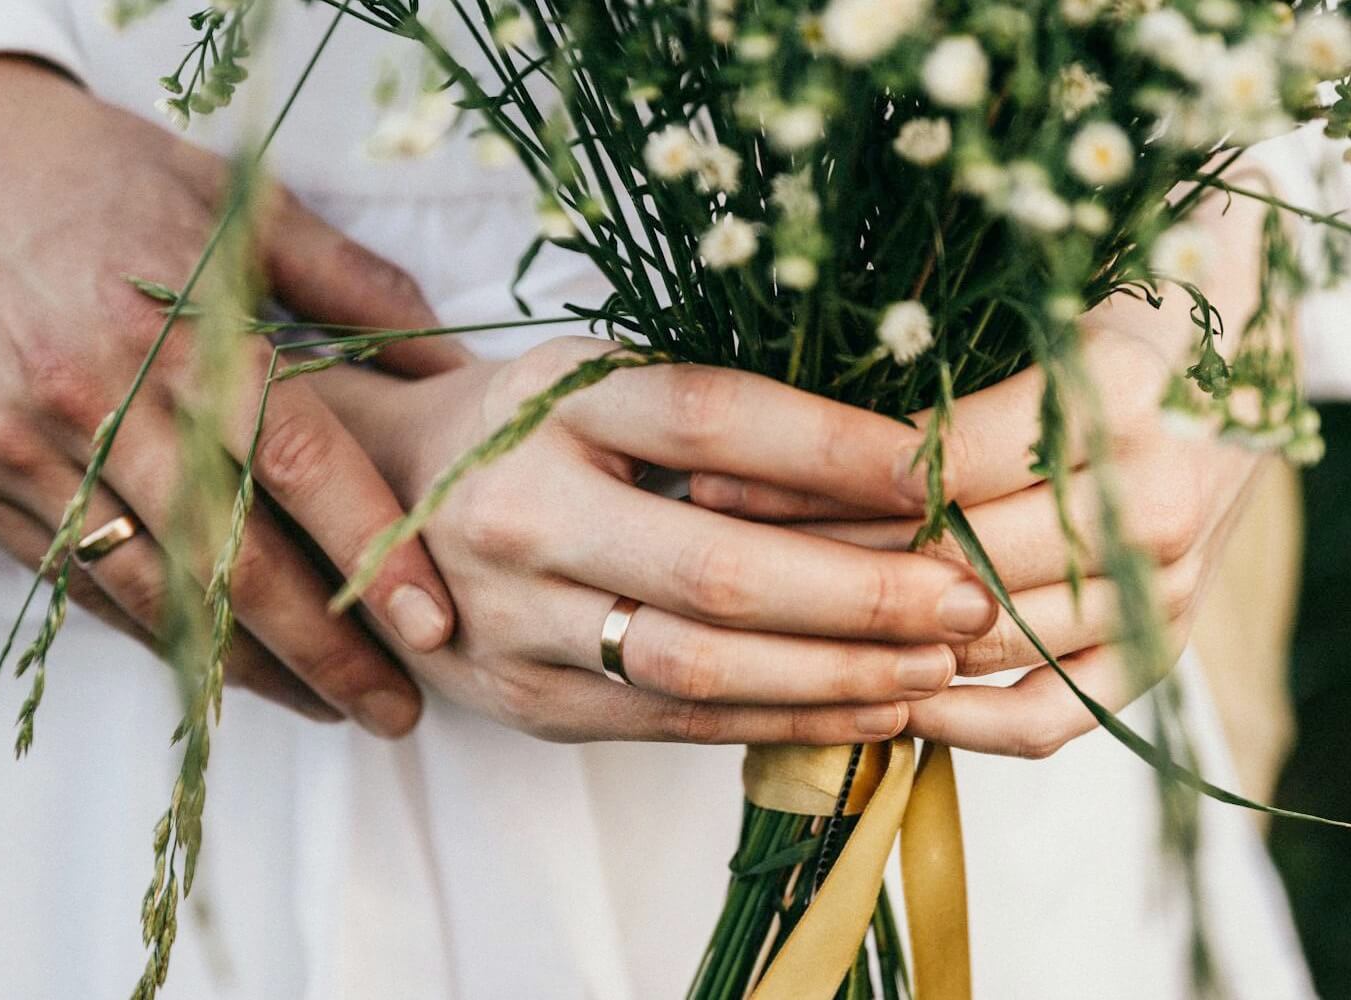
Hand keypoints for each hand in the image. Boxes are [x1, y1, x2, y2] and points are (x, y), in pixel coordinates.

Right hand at [0, 56, 468, 734]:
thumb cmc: (97, 169)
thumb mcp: (235, 200)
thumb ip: (351, 284)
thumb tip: (450, 368)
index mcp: (175, 326)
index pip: (299, 464)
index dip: (373, 552)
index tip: (434, 625)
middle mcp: (94, 398)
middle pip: (230, 557)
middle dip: (323, 650)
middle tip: (397, 711)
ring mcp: (20, 448)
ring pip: (149, 590)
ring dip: (246, 667)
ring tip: (329, 705)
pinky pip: (75, 583)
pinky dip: (155, 631)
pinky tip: (220, 663)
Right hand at [313, 337, 1004, 744]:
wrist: (381, 502)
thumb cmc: (532, 429)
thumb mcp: (603, 378)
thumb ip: (716, 412)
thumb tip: (897, 454)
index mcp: (556, 403)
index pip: (712, 419)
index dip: (836, 449)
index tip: (941, 472)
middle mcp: (525, 512)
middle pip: (716, 568)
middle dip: (862, 594)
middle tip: (969, 599)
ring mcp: (518, 620)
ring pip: (698, 666)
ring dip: (835, 675)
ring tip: (936, 665)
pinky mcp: (530, 702)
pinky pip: (675, 724)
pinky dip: (785, 723)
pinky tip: (871, 713)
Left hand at [693, 187, 1274, 758]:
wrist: (1246, 335)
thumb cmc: (1114, 296)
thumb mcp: (1031, 295)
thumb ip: (929, 352)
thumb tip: (763, 409)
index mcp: (1111, 391)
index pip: (927, 467)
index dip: (807, 484)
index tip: (712, 483)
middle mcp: (1148, 494)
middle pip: (945, 560)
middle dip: (816, 565)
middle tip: (715, 567)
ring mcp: (1165, 580)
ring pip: (984, 640)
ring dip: (870, 644)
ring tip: (773, 632)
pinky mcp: (1169, 638)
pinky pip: (1056, 716)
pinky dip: (965, 726)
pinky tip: (887, 707)